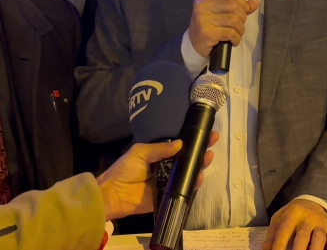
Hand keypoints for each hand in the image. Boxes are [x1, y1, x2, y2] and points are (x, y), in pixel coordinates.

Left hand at [97, 132, 217, 220]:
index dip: (192, 139)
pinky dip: (193, 184)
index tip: (205, 131)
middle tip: (212, 140)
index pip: (179, 145)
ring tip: (208, 156)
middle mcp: (166, 166)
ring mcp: (169, 181)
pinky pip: (183, 189)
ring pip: (188, 172)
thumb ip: (159, 149)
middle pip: (187, 158)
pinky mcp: (169, 195)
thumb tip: (180, 143)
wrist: (114, 194)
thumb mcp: (139, 153)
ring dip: (200, 165)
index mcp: (159, 154)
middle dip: (200, 149)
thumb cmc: (123, 170)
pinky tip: (200, 176)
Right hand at [187, 0, 259, 57]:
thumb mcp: (220, 13)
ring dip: (240, 29)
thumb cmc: (209, 26)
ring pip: (234, 20)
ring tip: (237, 34)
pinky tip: (233, 41)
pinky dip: (236, 38)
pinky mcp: (207, 33)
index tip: (244, 10)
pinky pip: (230, 33)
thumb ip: (238, 6)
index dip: (240, 0)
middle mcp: (202, 6)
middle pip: (233, 6)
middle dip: (242, 17)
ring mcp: (203, 19)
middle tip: (239, 25)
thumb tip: (255, 2)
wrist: (193, 45)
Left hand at [262, 199, 326, 249]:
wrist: (313, 202)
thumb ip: (271, 235)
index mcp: (292, 214)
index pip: (284, 231)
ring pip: (319, 239)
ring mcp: (321, 224)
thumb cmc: (292, 214)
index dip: (279, 245)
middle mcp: (307, 219)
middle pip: (303, 236)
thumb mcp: (279, 219)